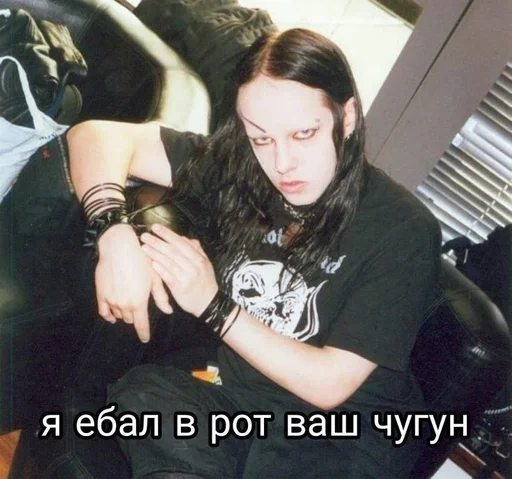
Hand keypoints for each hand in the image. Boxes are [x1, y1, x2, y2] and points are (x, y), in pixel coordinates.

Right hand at [96, 224, 172, 341]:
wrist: (118, 248)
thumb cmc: (141, 261)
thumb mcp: (155, 277)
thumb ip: (161, 297)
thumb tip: (168, 311)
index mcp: (139, 302)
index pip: (141, 325)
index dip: (144, 334)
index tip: (145, 339)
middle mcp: (124, 304)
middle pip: (131, 319)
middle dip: (136, 317)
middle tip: (140, 307)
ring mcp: (111, 300)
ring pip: (119, 315)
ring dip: (125, 313)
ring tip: (129, 302)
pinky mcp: (101, 295)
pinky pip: (104, 312)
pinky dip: (109, 316)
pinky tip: (113, 316)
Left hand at [140, 224, 217, 317]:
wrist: (210, 304)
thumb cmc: (205, 283)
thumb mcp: (206, 264)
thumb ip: (196, 250)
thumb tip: (185, 238)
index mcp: (199, 259)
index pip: (181, 243)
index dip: (168, 234)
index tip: (156, 227)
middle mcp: (194, 267)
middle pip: (173, 251)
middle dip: (158, 242)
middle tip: (145, 235)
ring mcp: (187, 278)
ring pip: (169, 263)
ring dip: (156, 254)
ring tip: (144, 247)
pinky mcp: (180, 289)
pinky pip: (168, 277)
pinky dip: (160, 269)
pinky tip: (151, 263)